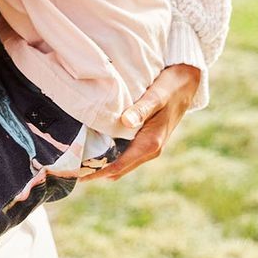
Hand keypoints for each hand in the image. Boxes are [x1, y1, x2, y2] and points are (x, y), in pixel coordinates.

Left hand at [76, 63, 200, 181]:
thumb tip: (125, 122)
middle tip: (69, 168)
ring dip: (102, 163)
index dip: (97, 172)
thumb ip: (141, 109)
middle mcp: (150, 149)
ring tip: (77, 159)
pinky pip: (125, 151)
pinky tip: (94, 144)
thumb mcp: (157, 95)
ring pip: (121, 161)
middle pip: (118, 168)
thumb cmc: (171, 87)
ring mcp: (149, 145)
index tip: (76, 174)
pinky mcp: (146, 138)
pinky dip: (110, 152)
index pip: (119, 166)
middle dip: (95, 170)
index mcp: (151, 144)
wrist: (188, 83)